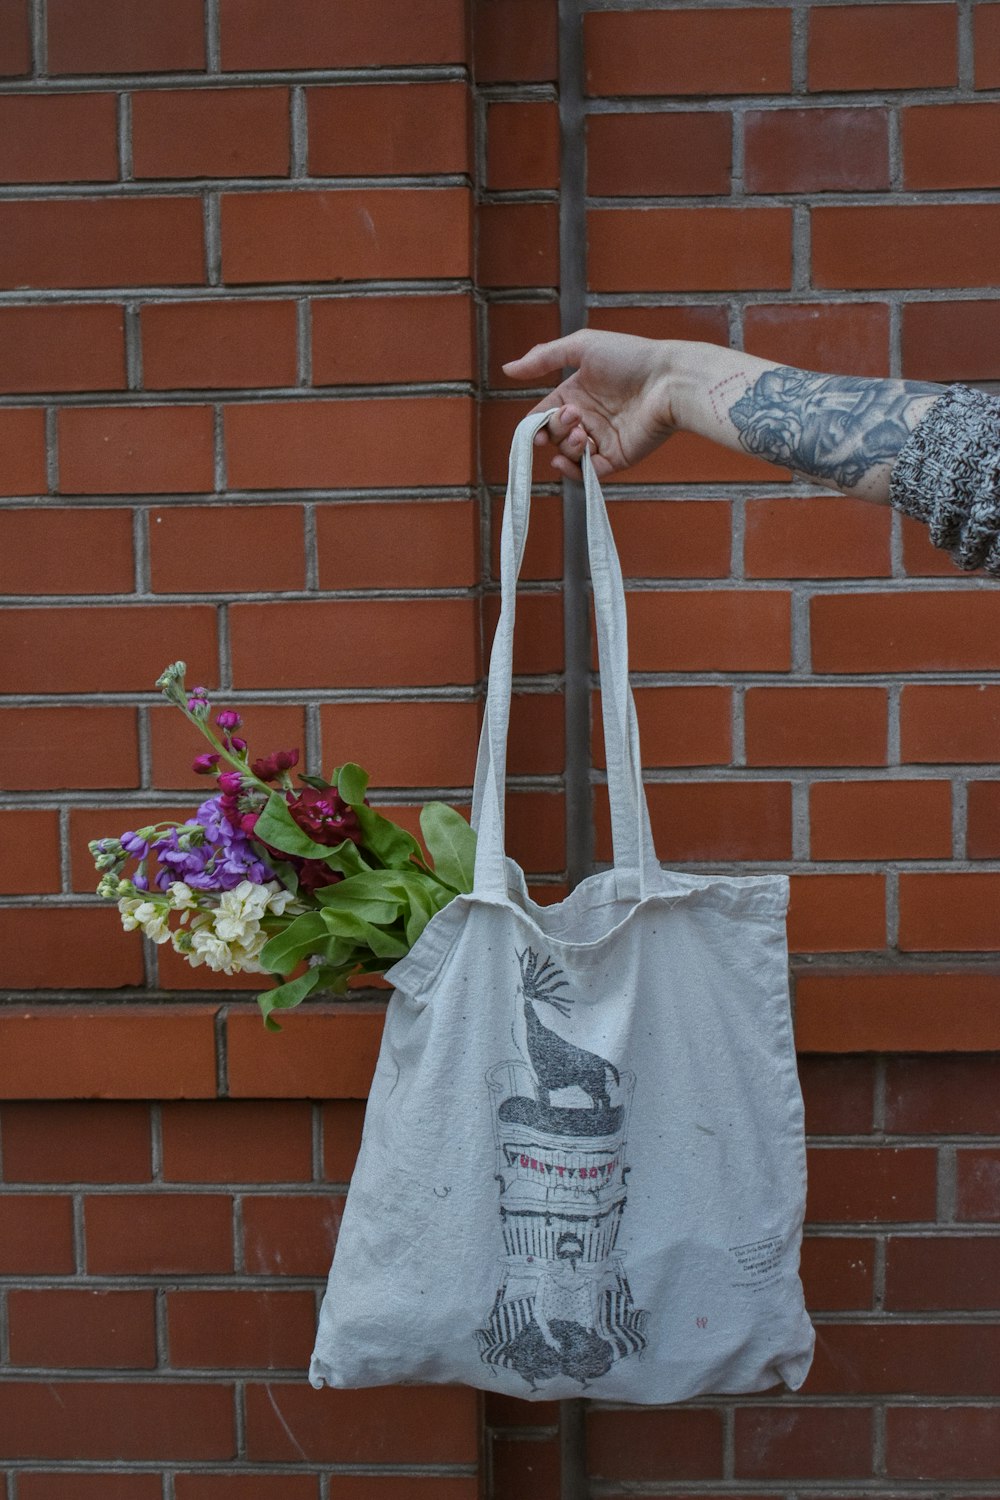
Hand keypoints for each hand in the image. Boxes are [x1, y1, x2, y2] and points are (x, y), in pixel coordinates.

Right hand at [502, 328, 679, 479]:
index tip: (533, 428)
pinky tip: (572, 457)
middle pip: (554, 436)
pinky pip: (588, 474)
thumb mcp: (581, 347)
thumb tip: (507, 370)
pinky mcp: (617, 458)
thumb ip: (543, 358)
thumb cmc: (630, 357)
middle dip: (555, 430)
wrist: (669, 380)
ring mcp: (602, 439)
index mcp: (577, 393)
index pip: (544, 414)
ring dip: (566, 447)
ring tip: (580, 432)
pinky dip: (576, 470)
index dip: (535, 424)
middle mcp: (588, 418)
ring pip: (568, 454)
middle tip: (573, 417)